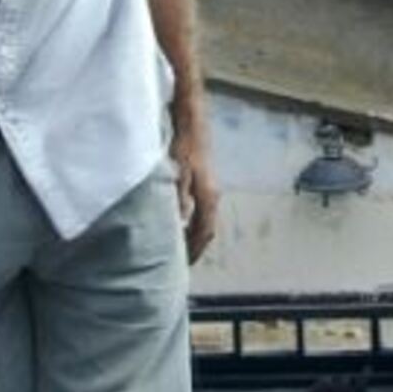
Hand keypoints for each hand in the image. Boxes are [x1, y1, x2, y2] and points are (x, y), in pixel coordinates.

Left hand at [171, 133, 218, 263]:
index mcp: (208, 198)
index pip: (204, 232)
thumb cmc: (184, 149)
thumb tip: (179, 224)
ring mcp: (211, 189)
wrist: (193, 126)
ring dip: (196, 235)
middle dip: (197, 246)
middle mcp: (213, 196)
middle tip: (182, 262)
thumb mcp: (178, 176)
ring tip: (182, 248)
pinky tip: (182, 224)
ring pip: (206, 220)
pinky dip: (195, 223)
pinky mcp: (205, 183)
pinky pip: (203, 211)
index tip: (184, 265)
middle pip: (208, 229)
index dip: (195, 249)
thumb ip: (179, 201)